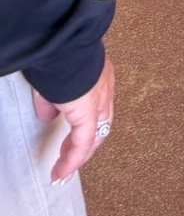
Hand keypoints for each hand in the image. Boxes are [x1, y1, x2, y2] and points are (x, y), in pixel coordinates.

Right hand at [32, 55, 115, 183]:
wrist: (63, 43)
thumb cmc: (58, 54)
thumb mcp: (54, 80)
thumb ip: (52, 100)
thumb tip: (48, 115)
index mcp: (99, 77)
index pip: (98, 108)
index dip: (87, 126)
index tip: (73, 140)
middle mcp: (105, 89)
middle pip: (101, 125)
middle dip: (85, 146)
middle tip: (70, 162)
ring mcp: (100, 100)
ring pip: (95, 136)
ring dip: (79, 156)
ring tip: (64, 172)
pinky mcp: (89, 111)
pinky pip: (83, 142)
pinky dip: (72, 159)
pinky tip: (62, 171)